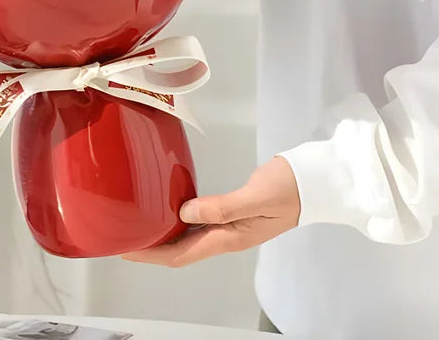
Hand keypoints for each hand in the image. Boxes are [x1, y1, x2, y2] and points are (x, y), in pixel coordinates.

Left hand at [122, 156, 300, 266]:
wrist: (314, 182)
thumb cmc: (288, 188)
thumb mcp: (255, 196)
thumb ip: (221, 207)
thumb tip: (183, 213)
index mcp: (229, 238)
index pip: (182, 254)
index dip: (152, 254)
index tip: (126, 249)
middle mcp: (226, 237)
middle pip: (180, 250)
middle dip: (151, 248)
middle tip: (123, 237)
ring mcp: (230, 226)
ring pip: (188, 238)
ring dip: (163, 236)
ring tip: (139, 226)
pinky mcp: (232, 213)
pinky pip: (199, 224)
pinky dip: (179, 221)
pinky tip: (169, 211)